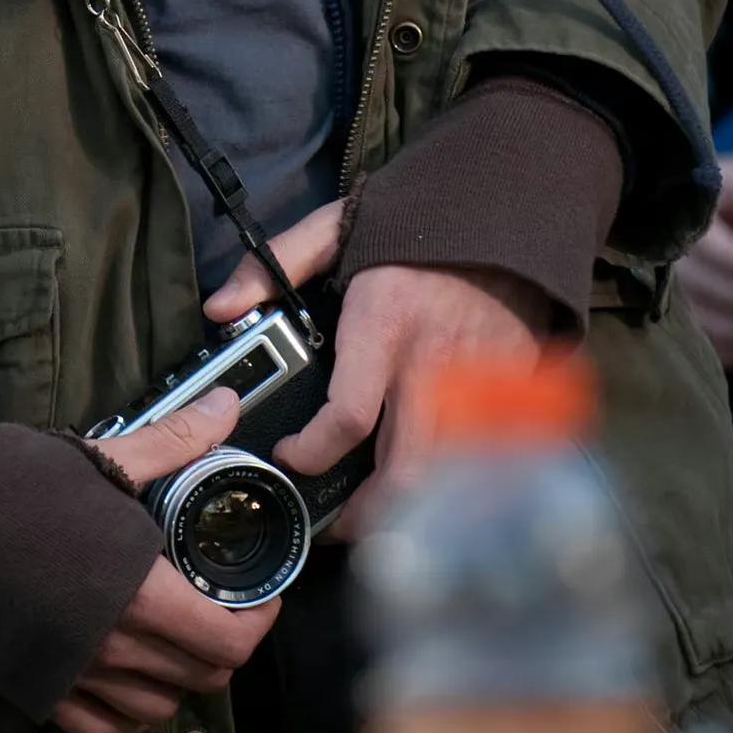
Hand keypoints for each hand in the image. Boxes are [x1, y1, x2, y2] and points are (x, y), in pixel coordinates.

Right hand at [51, 389, 281, 732]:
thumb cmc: (13, 486)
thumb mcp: (102, 459)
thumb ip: (175, 443)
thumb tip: (228, 407)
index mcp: (138, 589)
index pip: (229, 639)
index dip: (258, 621)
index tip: (257, 594)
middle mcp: (113, 645)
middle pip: (204, 678)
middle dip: (225, 644)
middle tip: (219, 607)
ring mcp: (76, 676)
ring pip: (161, 708)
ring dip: (180, 678)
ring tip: (175, 636)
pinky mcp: (40, 691)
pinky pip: (105, 728)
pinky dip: (128, 710)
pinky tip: (128, 673)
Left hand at [203, 201, 555, 535]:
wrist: (508, 207)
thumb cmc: (415, 224)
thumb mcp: (335, 225)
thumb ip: (272, 264)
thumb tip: (219, 308)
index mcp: (384, 326)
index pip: (347, 416)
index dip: (311, 453)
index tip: (288, 456)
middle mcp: (433, 365)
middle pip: (405, 472)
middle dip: (368, 517)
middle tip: (336, 525)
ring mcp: (480, 385)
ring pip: (447, 480)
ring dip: (411, 512)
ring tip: (377, 518)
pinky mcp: (513, 394)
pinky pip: (486, 464)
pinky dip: (457, 490)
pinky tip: (430, 492)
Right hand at [675, 153, 732, 370]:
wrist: (689, 217)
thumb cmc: (724, 199)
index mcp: (675, 216)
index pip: (703, 245)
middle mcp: (658, 257)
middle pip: (703, 290)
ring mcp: (657, 292)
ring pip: (700, 320)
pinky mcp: (667, 319)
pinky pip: (693, 340)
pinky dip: (727, 350)